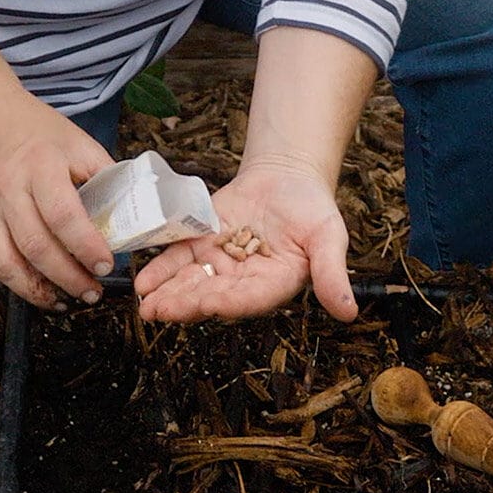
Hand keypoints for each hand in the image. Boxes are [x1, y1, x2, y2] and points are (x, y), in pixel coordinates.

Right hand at [0, 87, 113, 308]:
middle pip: (37, 245)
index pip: (64, 215)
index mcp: (41, 165)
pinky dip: (20, 285)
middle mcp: (9, 187)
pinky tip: (44, 293)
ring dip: (43, 290)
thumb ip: (107, 179)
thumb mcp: (81, 145)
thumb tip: (136, 215)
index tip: (106, 265)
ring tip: (73, 299)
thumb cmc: (40, 134)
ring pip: (9, 262)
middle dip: (70, 276)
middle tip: (95, 291)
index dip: (87, 246)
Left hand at [134, 165, 358, 322]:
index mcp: (275, 284)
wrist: (287, 178)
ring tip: (145, 303)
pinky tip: (143, 280)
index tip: (207, 304)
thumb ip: (333, 275)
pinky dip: (161, 269)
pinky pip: (179, 259)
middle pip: (213, 295)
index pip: (250, 298)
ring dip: (167, 293)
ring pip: (191, 282)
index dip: (228, 302)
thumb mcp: (329, 239)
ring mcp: (220, 264)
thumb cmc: (312, 209)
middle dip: (186, 303)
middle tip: (159, 312)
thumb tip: (350, 314)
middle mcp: (244, 281)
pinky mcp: (201, 244)